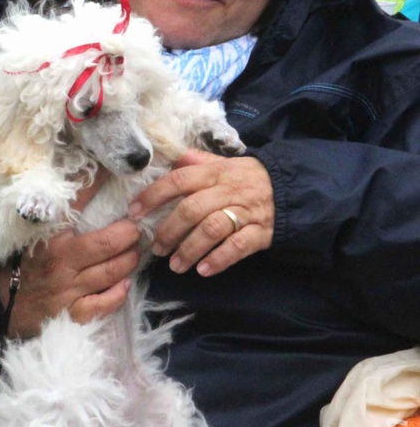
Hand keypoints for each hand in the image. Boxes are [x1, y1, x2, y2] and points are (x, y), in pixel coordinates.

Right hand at [0, 174, 140, 338]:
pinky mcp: (73, 314)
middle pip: (106, 243)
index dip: (96, 183)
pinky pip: (105, 303)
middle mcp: (60, 261)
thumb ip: (55, 215)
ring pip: (111, 271)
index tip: (112, 169)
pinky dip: (119, 293)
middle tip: (136, 227)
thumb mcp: (33, 235)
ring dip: (130, 259)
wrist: (1, 305)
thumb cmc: (23, 265)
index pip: (75, 203)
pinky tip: (124, 283)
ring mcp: (68, 289)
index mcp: (48, 236)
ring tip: (136, 251)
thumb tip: (78, 182)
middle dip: (128, 233)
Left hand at [128, 149, 273, 276]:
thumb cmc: (249, 177)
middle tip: (156, 248)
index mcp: (216, 173)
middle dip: (169, 230)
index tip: (134, 212)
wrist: (292, 188)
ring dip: (190, 249)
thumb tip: (171, 157)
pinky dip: (219, 259)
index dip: (153, 195)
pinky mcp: (261, 232)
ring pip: (212, 229)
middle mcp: (228, 191)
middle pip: (192, 209)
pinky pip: (238, 246)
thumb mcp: (224, 164)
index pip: (179, 180)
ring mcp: (246, 212)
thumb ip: (197, 162)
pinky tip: (203, 270)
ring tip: (176, 266)